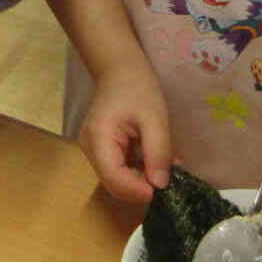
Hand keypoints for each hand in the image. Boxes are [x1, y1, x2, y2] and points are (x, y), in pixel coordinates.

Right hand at [75, 60, 172, 201]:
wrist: (120, 70)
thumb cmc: (137, 89)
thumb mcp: (155, 119)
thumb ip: (158, 152)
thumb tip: (160, 186)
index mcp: (98, 139)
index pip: (114, 179)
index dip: (138, 190)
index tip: (165, 190)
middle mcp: (90, 149)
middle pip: (115, 184)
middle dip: (143, 187)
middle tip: (171, 179)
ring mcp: (94, 151)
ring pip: (118, 181)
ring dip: (144, 180)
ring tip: (168, 166)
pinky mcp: (102, 151)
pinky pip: (120, 170)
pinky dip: (140, 171)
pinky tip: (156, 161)